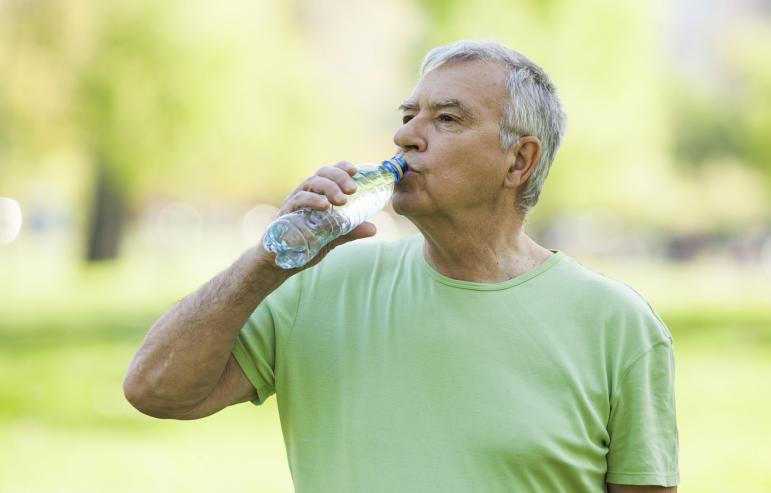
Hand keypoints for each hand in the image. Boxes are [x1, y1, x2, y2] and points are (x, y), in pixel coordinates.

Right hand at [256, 161, 376, 269]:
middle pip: (321, 174)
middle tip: (353, 189)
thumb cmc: (304, 245)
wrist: (278, 264)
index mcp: (316, 195)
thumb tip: (373, 228)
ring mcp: (293, 203)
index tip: (355, 171)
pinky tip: (324, 206)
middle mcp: (305, 194)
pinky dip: (312, 200)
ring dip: (328, 187)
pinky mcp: (284, 214)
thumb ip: (350, 231)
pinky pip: (297, 200)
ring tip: (342, 200)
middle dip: (338, 177)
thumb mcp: (332, 237)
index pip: (329, 174)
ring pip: (309, 183)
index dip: (341, 168)